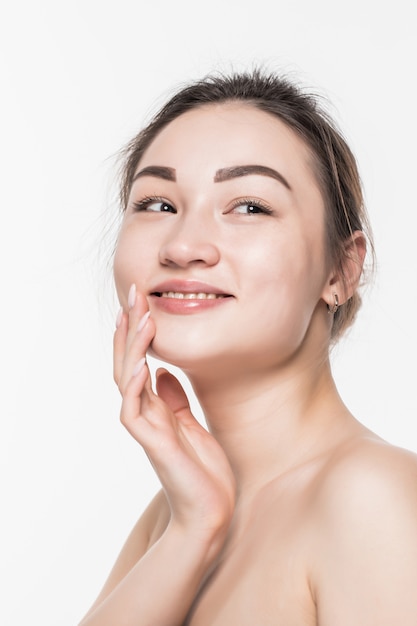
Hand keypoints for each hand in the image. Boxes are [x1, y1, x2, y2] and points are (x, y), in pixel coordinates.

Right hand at [113, 286, 235, 541]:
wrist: (210, 511)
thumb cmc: (202, 470)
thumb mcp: (190, 424)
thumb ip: (173, 399)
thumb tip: (163, 372)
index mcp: (154, 406)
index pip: (137, 360)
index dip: (137, 332)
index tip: (142, 301)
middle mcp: (145, 412)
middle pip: (127, 361)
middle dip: (130, 328)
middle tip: (134, 292)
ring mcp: (146, 428)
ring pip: (126, 380)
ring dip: (131, 347)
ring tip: (137, 316)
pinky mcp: (153, 444)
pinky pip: (135, 410)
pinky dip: (134, 386)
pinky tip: (140, 363)